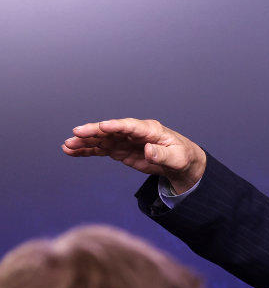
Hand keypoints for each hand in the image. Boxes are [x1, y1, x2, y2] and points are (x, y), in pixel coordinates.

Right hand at [63, 118, 206, 193]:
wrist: (179, 162)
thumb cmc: (181, 156)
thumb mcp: (177, 158)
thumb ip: (162, 154)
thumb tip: (149, 150)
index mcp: (150, 129)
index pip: (130, 126)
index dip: (116, 126)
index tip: (102, 127)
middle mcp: (133, 132)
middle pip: (111, 130)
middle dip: (93, 132)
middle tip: (76, 134)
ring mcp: (124, 141)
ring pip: (102, 140)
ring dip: (85, 142)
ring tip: (67, 146)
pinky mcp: (119, 150)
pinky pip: (100, 150)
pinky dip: (87, 151)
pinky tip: (72, 151)